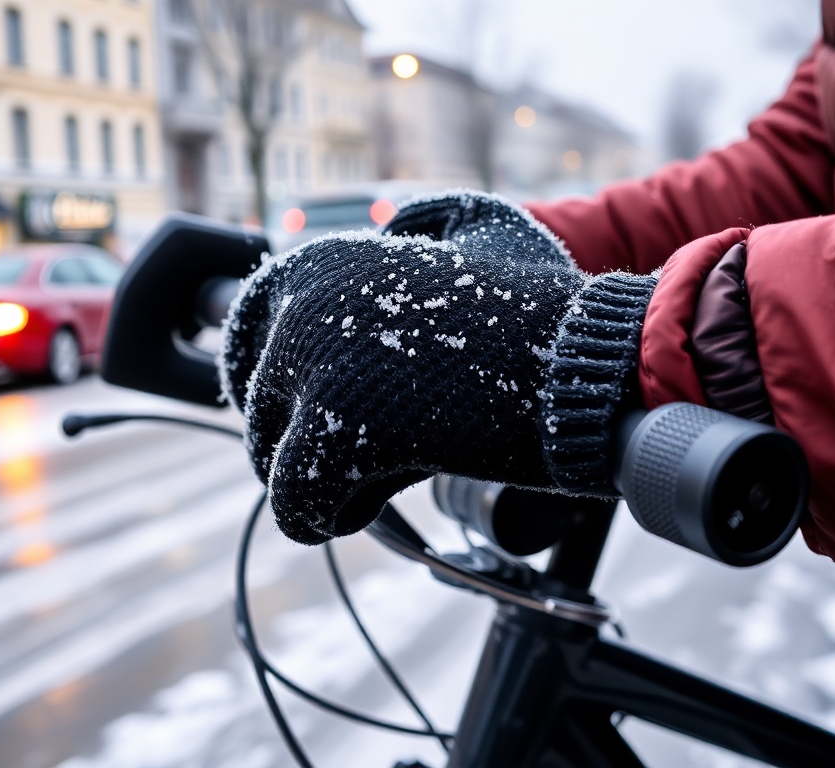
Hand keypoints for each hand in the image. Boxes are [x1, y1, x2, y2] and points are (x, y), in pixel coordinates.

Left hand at [220, 192, 654, 543]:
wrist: (586, 361)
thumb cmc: (540, 310)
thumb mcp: (479, 228)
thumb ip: (423, 223)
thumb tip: (396, 221)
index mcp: (316, 263)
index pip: (247, 348)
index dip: (289, 393)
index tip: (331, 413)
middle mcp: (297, 308)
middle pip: (261, 410)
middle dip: (314, 438)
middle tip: (381, 443)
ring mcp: (312, 370)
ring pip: (273, 464)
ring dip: (326, 479)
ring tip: (394, 464)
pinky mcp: (336, 433)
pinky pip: (295, 508)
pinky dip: (334, 516)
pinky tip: (387, 493)